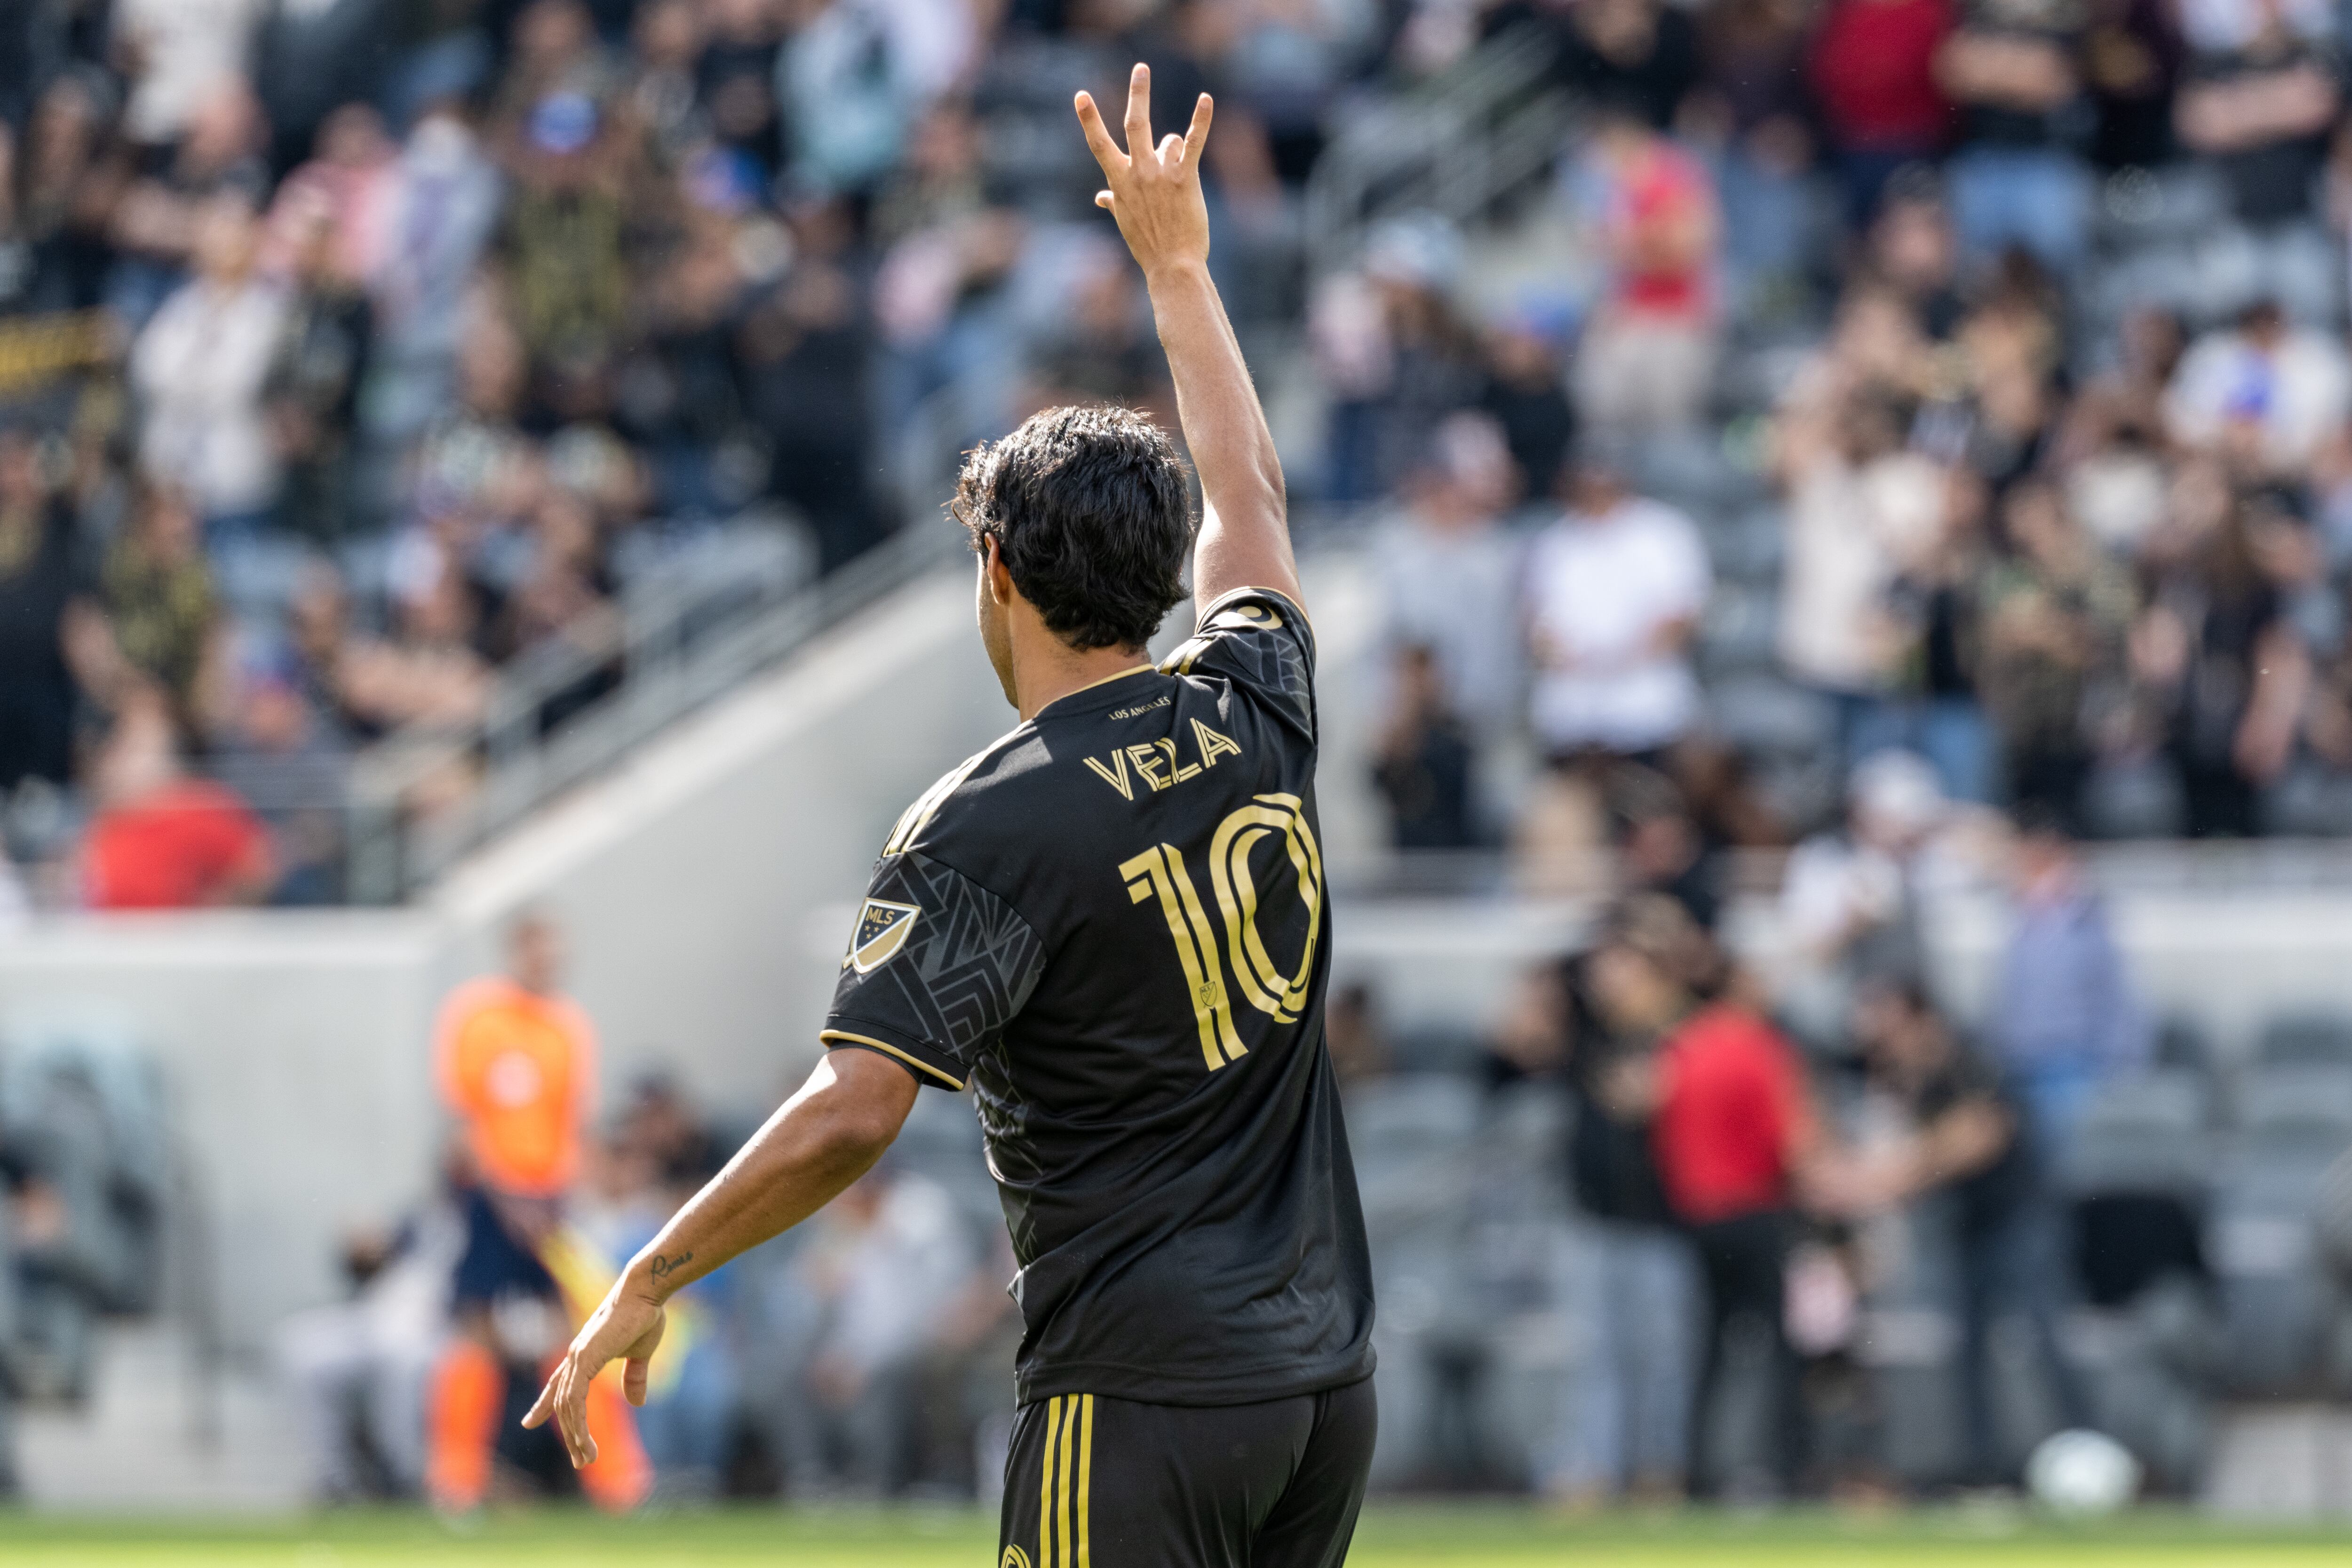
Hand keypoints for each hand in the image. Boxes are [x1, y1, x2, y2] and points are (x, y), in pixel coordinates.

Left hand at [520, 1278, 666, 1466]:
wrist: (646, 1291)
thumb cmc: (645, 1314)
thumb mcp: (641, 1352)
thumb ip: (634, 1376)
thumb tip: (637, 1402)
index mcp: (585, 1354)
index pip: (558, 1385)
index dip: (544, 1405)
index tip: (529, 1422)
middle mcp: (575, 1357)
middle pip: (563, 1403)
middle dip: (570, 1434)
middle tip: (580, 1460)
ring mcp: (578, 1357)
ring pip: (568, 1406)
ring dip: (576, 1435)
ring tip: (586, 1458)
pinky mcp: (585, 1358)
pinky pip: (575, 1399)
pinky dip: (578, 1422)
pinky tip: (582, 1440)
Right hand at [1075, 64, 1212, 278]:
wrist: (1172, 267)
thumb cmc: (1148, 246)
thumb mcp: (1125, 221)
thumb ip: (1113, 202)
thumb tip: (1100, 197)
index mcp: (1119, 182)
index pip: (1098, 144)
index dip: (1089, 118)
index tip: (1081, 96)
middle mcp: (1138, 173)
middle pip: (1134, 123)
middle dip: (1138, 93)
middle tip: (1141, 68)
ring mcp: (1161, 174)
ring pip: (1168, 141)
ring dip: (1174, 151)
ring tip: (1176, 182)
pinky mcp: (1185, 178)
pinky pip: (1193, 142)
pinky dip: (1201, 120)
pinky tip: (1206, 100)